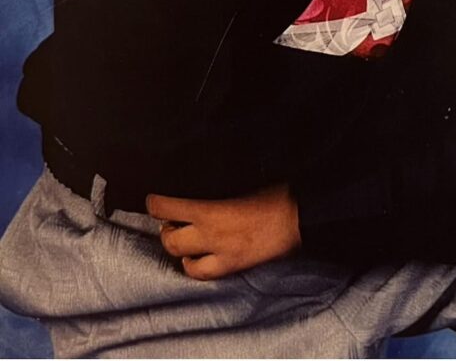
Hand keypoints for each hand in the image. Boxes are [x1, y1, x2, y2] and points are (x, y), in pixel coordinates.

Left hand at [146, 183, 300, 279]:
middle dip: (166, 230)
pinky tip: (200, 258)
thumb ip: (217, 190)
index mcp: (211, 210)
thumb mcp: (242, 184)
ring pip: (185, 263)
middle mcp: (211, 237)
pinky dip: (197, 266)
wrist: (300, 218)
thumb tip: (200, 187)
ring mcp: (222, 256)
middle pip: (171, 240)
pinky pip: (205, 274)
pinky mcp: (233, 268)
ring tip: (184, 241)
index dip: (156, 204)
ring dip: (180, 251)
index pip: (170, 208)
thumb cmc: (276, 194)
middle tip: (169, 221)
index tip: (152, 200)